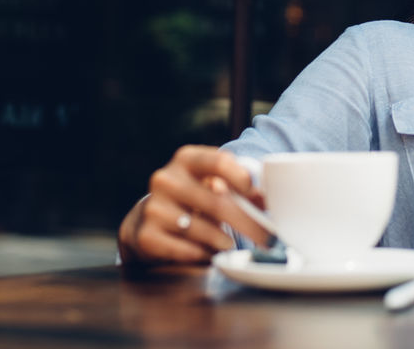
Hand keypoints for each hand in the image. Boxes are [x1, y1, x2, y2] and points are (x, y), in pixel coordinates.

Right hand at [117, 145, 271, 263]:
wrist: (147, 219)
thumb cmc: (191, 198)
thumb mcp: (210, 185)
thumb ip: (238, 188)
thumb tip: (266, 200)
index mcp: (186, 159)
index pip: (219, 161)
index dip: (241, 178)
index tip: (255, 194)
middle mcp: (166, 179)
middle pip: (216, 202)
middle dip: (247, 223)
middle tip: (266, 238)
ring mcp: (154, 207)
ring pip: (202, 229)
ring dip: (223, 241)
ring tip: (229, 244)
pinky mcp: (147, 235)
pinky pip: (186, 250)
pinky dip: (203, 254)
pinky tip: (208, 252)